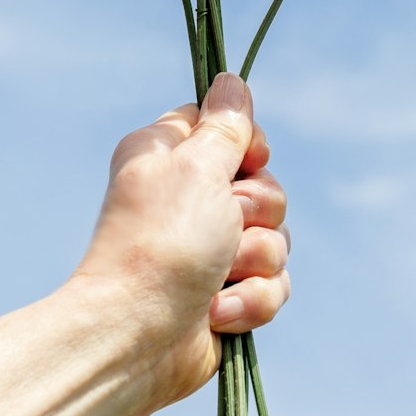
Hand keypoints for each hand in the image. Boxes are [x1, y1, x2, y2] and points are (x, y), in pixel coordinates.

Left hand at [74, 72, 290, 409]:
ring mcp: (209, 251)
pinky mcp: (227, 294)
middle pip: (264, 185)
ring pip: (276, 240)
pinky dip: (251, 300)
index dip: (247, 145)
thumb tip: (231, 78)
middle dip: (257, 211)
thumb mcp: (198, 167)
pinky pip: (272, 286)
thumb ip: (225, 126)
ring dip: (255, 260)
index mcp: (168, 157)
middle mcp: (188, 200)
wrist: (139, 337)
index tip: (246, 159)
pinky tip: (216, 312)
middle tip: (227, 223)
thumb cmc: (163, 242)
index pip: (227, 127)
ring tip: (218, 276)